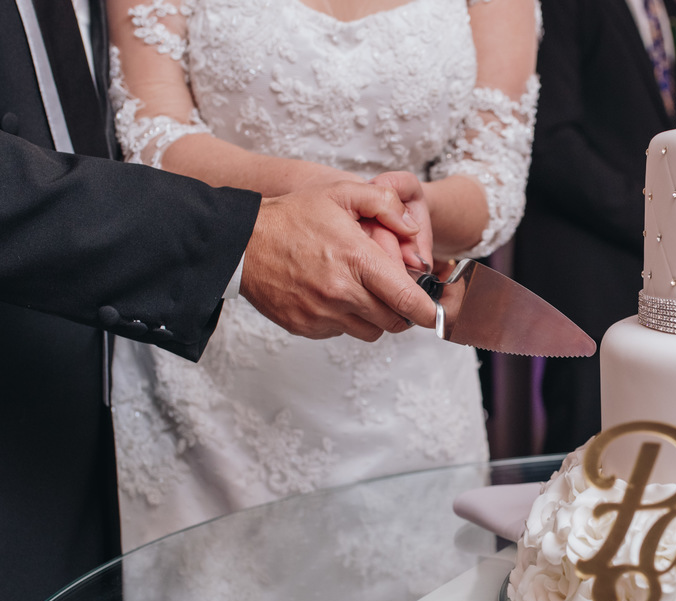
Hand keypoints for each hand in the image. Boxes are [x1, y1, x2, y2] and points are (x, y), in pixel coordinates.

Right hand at [240, 181, 437, 340]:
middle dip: (402, 312)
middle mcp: (342, 293)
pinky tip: (334, 296)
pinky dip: (345, 320)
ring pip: (370, 332)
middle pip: (393, 321)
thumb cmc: (292, 216)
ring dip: (375, 318)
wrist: (242, 243)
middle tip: (397, 296)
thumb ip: (384, 203)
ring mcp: (322, 313)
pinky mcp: (306, 327)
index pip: (406, 299)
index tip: (434, 312)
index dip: (426, 310)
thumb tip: (413, 227)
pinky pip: (340, 333)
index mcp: (356, 260)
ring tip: (363, 293)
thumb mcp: (340, 192)